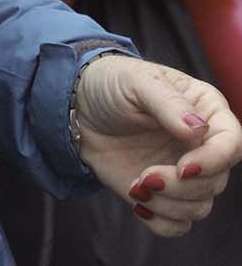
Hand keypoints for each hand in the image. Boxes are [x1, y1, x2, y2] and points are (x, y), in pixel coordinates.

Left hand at [76, 56, 241, 237]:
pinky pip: (178, 224)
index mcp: (205, 109)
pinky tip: (137, 202)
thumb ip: (168, 102)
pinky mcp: (164, 195)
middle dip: (181, 187)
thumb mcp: (136, 81)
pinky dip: (161, 222)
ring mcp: (184, 172)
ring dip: (168, 205)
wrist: (80, 108)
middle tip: (145, 177)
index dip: (214, 161)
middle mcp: (202, 144)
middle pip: (216, 181)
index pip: (232, 143)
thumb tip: (198, 129)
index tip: (182, 168)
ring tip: (136, 185)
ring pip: (200, 207)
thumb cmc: (112, 84)